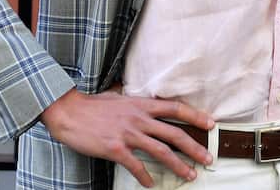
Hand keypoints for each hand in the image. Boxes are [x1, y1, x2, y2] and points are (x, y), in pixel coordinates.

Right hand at [40, 88, 214, 186]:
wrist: (69, 112)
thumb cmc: (93, 105)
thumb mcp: (119, 97)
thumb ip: (136, 103)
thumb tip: (149, 105)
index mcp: (141, 104)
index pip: (175, 108)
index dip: (195, 115)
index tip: (210, 124)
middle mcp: (138, 118)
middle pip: (174, 133)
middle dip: (194, 147)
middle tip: (208, 158)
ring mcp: (128, 134)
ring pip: (161, 151)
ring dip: (178, 165)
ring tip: (190, 175)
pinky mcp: (116, 148)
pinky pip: (136, 166)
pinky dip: (145, 177)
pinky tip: (151, 185)